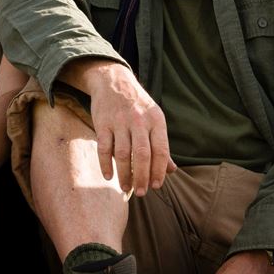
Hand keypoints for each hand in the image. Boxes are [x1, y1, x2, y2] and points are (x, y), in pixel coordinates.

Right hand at [85, 64, 175, 196]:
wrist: (113, 81)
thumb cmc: (137, 105)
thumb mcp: (154, 119)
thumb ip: (161, 145)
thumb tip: (171, 170)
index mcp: (156, 120)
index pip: (161, 150)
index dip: (159, 170)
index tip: (156, 186)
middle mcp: (139, 121)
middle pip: (142, 154)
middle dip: (142, 177)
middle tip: (142, 192)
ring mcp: (119, 122)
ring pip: (123, 154)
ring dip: (124, 174)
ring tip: (126, 188)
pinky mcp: (102, 123)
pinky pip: (104, 148)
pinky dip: (106, 164)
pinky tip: (109, 176)